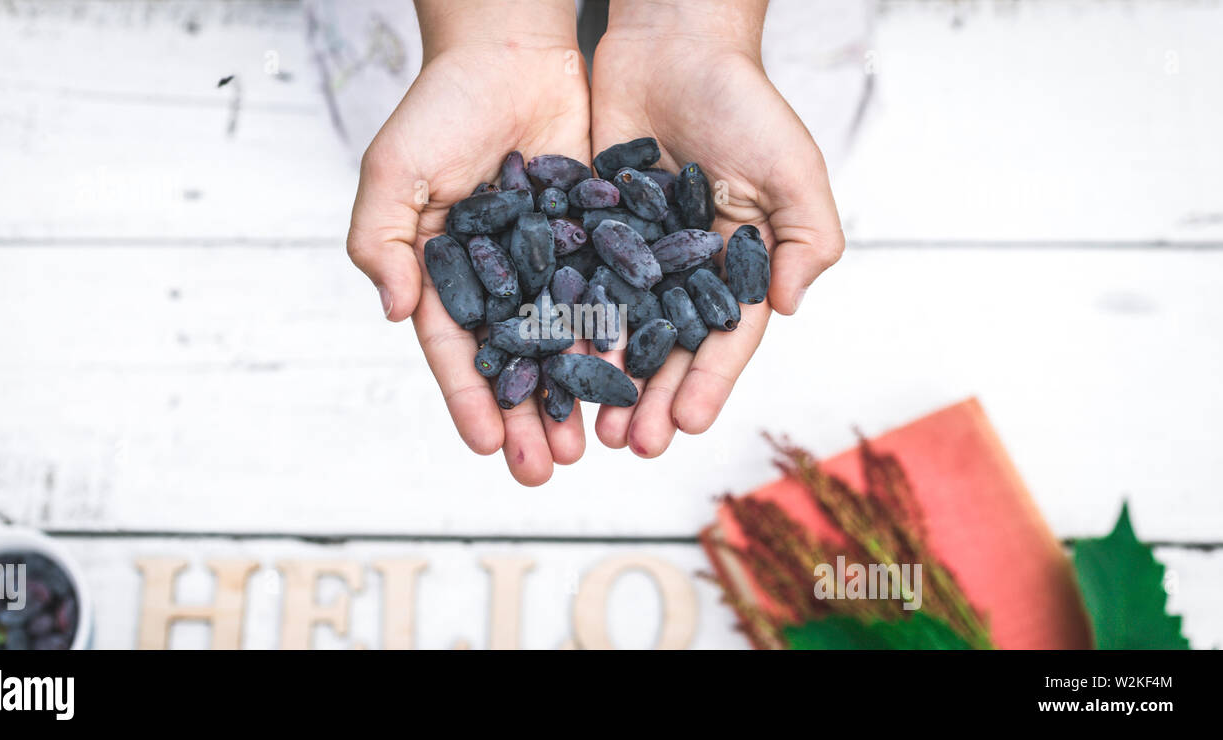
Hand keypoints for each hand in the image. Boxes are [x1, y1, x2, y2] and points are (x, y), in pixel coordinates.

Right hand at [347, 0, 588, 485]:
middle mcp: (499, 280)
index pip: (456, 350)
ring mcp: (549, 264)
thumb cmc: (441, 107)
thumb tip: (391, 312)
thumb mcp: (394, 170)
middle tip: (544, 469)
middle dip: (527, 416)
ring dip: (575, 395)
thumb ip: (381, 240)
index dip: (470, 399)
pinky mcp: (595, 240)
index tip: (489, 445)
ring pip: (565, 342)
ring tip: (592, 445)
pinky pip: (608, 297)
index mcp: (443, 274)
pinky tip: (631, 379)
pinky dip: (616, 339)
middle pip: (514, 361)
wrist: (511, 51)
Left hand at [588, 0, 844, 457]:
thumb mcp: (792, 168)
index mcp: (740, 266)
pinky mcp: (592, 230)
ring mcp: (637, 254)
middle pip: (668, 348)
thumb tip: (790, 308)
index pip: (725, 337)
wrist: (673, 43)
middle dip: (650, 397)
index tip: (684, 425)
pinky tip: (548, 363)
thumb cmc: (744, 102)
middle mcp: (686, 270)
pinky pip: (577, 286)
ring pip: (620, 328)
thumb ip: (806, 238)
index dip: (708, 382)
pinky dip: (566, 325)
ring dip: (605, 378)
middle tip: (629, 443)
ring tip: (589, 425)